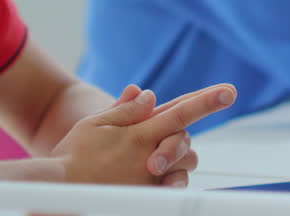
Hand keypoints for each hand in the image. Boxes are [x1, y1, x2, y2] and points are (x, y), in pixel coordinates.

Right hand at [50, 83, 235, 186]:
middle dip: (180, 137)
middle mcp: (149, 156)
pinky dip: (171, 182)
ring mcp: (151, 180)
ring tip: (152, 163)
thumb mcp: (95, 124)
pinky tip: (157, 179)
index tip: (229, 92)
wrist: (60, 190)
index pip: (181, 112)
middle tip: (157, 141)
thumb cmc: (72, 155)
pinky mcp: (148, 197)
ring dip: (175, 160)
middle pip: (185, 141)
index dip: (206, 100)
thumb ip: (125, 110)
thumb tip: (149, 94)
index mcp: (139, 134)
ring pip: (184, 167)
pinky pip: (173, 188)